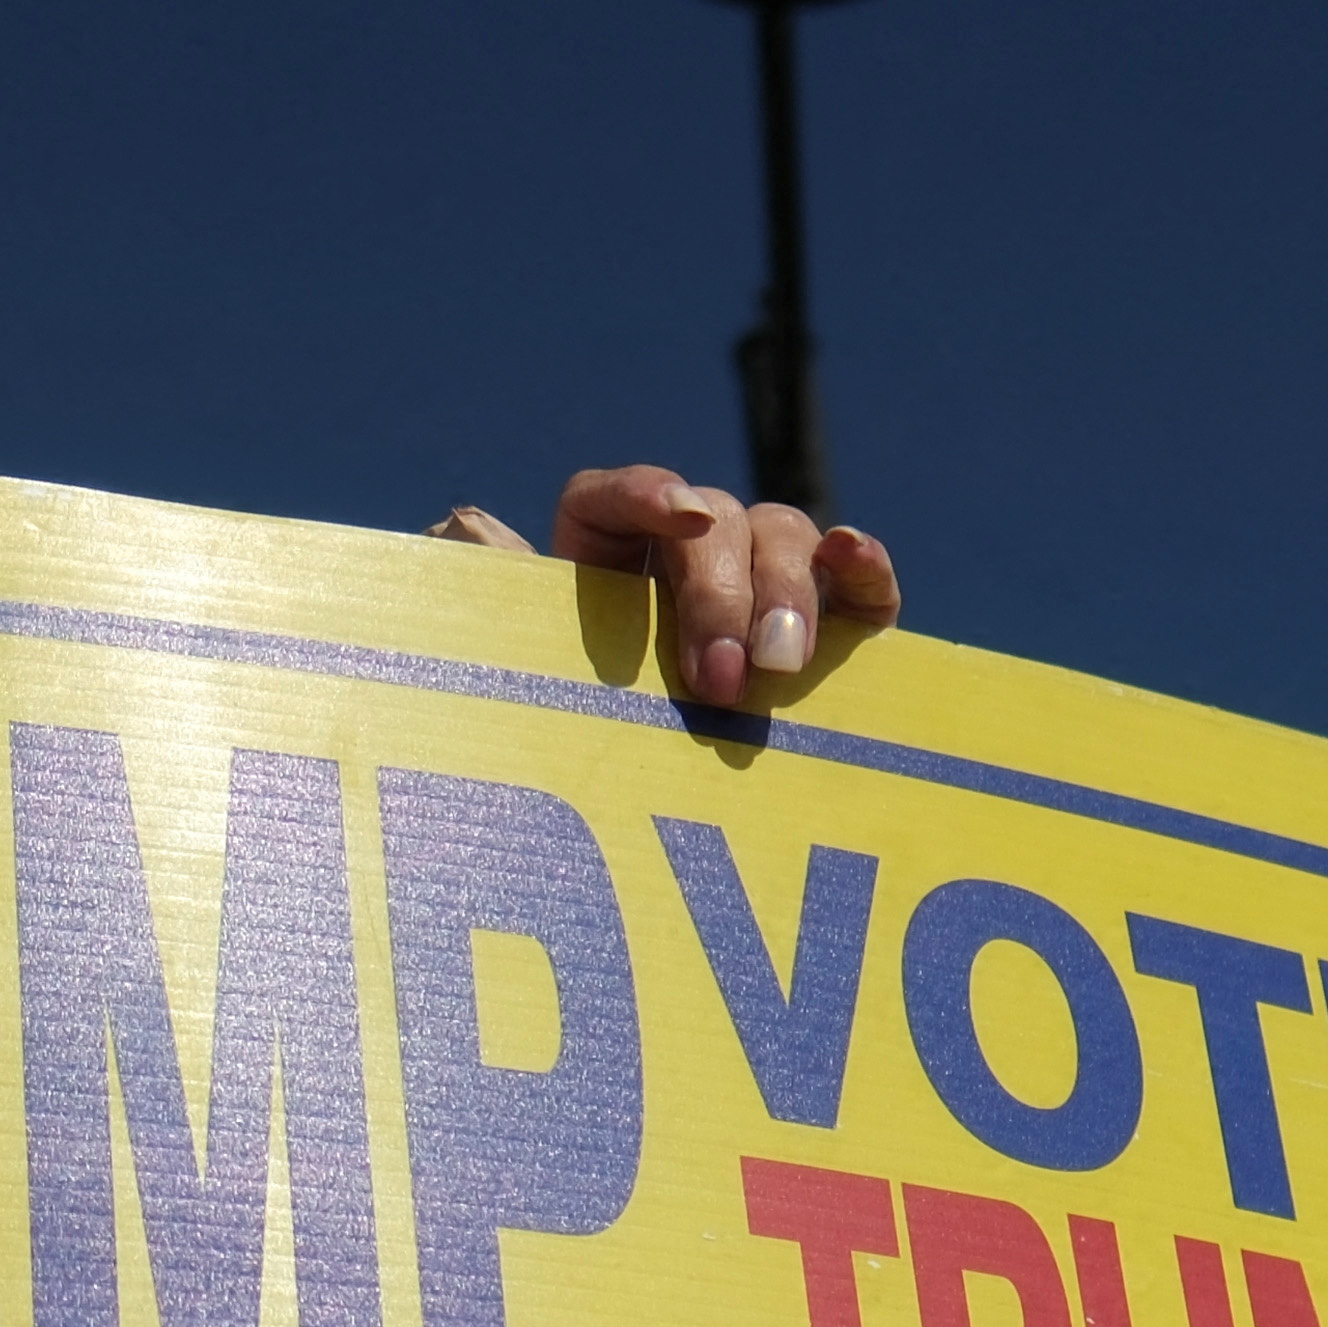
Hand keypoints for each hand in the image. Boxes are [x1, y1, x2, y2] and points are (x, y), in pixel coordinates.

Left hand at [424, 464, 896, 705]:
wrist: (639, 834)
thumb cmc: (570, 745)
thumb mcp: (522, 682)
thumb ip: (492, 604)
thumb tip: (465, 522)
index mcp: (600, 562)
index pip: (615, 499)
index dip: (644, 493)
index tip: (676, 512)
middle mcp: (685, 559)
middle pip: (712, 522)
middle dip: (721, 593)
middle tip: (718, 680)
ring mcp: (760, 588)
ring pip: (782, 536)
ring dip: (784, 591)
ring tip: (779, 668)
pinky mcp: (830, 627)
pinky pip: (856, 585)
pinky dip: (862, 566)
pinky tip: (853, 556)